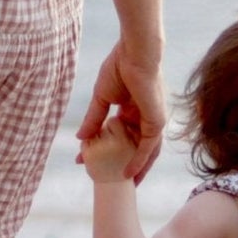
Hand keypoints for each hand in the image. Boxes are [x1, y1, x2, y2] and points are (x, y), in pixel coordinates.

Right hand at [76, 40, 165, 183]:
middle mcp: (146, 116)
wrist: (134, 53)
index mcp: (134, 109)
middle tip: (115, 179)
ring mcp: (153, 119)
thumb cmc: (119, 68)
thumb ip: (94, 119)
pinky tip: (129, 173)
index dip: (108, 149)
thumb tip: (80, 139)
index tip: (90, 160)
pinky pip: (149, 147)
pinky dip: (139, 161)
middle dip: (125, 163)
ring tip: (124, 184)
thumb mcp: (101, 98)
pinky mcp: (157, 121)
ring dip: (135, 167)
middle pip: (136, 146)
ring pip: (146, 150)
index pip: (122, 135)